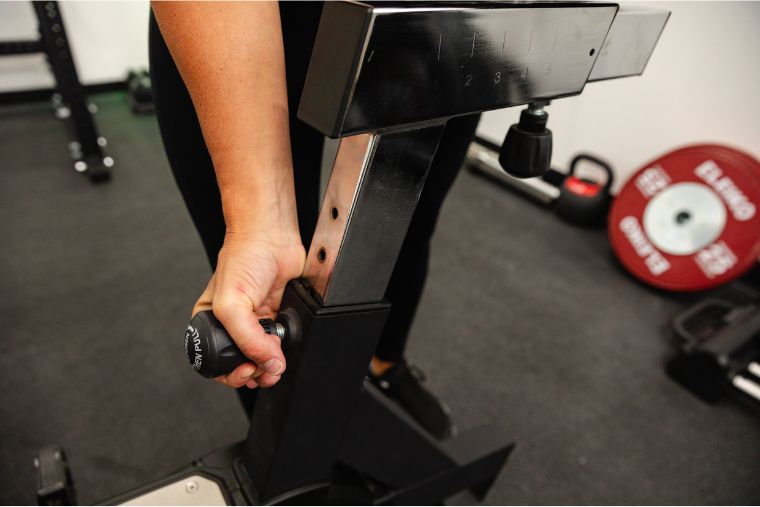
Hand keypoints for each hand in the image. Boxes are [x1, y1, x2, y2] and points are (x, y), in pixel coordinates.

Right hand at [192, 230, 304, 388]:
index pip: (215, 360)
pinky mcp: (276, 319)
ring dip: (269, 365)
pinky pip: (280, 345)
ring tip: (273, 360)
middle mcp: (231, 325)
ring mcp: (255, 323)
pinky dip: (283, 349)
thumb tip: (268, 364)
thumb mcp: (232, 304)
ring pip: (262, 358)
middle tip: (261, 367)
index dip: (230, 373)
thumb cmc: (243, 259)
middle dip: (253, 371)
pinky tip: (282, 344)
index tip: (245, 371)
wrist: (272, 239)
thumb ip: (247, 339)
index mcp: (210, 322)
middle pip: (240, 363)